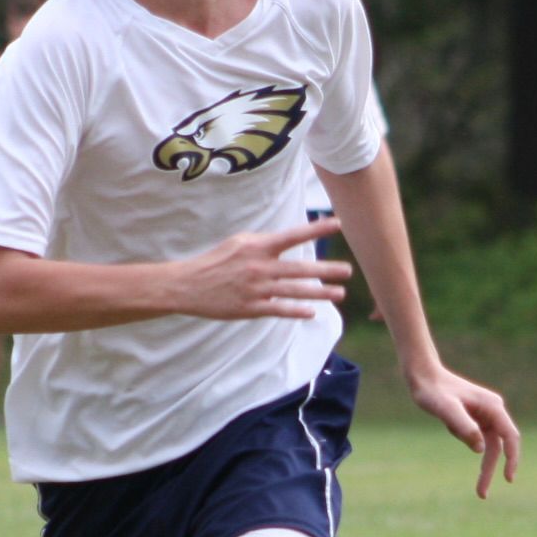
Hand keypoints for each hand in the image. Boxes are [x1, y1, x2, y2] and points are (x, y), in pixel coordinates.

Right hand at [177, 216, 351, 320]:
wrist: (188, 285)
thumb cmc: (216, 261)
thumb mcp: (239, 243)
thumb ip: (265, 244)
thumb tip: (289, 241)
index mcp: (257, 246)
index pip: (292, 236)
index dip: (316, 229)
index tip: (338, 224)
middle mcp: (259, 267)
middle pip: (300, 268)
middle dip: (326, 269)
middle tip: (348, 270)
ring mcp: (256, 289)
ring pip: (294, 291)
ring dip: (319, 292)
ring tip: (339, 293)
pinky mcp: (250, 308)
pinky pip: (278, 310)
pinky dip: (296, 311)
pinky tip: (312, 312)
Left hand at [409, 365, 519, 497]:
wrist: (423, 376)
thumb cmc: (433, 391)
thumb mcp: (446, 409)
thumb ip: (464, 427)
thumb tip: (481, 449)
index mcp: (492, 407)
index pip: (510, 437)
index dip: (512, 459)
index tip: (508, 479)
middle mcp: (492, 410)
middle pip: (498, 447)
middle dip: (490, 469)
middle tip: (481, 494)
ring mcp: (484, 414)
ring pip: (487, 445)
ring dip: (478, 460)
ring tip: (456, 441)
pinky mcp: (474, 417)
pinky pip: (473, 437)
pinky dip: (462, 437)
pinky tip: (447, 420)